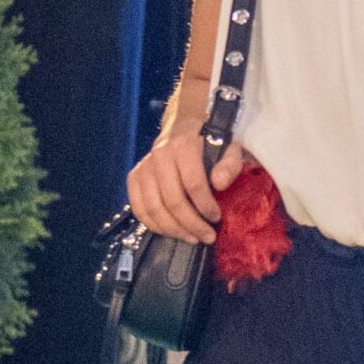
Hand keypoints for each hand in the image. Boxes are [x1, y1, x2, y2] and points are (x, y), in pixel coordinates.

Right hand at [127, 132, 245, 242]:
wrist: (181, 125)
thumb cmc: (208, 140)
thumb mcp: (227, 146)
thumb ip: (229, 164)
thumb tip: (219, 184)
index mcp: (183, 146)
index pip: (193, 184)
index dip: (206, 206)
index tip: (217, 218)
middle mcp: (159, 156)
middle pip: (172, 200)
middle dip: (192, 224)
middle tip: (207, 236)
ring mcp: (144, 167)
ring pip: (154, 208)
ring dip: (174, 229)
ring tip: (192, 238)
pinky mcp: (134, 177)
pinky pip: (139, 208)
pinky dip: (154, 225)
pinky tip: (171, 232)